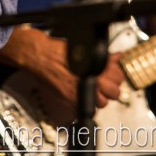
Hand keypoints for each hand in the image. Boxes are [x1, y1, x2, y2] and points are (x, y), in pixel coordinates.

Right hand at [7, 28, 125, 108]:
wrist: (37, 55)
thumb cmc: (55, 50)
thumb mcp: (83, 48)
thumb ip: (103, 56)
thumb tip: (116, 57)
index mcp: (93, 67)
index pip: (118, 76)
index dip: (117, 74)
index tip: (114, 72)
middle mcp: (87, 81)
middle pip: (114, 93)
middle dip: (112, 87)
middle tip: (107, 81)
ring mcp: (78, 93)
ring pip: (102, 103)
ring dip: (101, 97)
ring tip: (96, 88)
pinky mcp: (69, 100)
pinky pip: (86, 107)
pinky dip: (87, 102)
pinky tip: (84, 92)